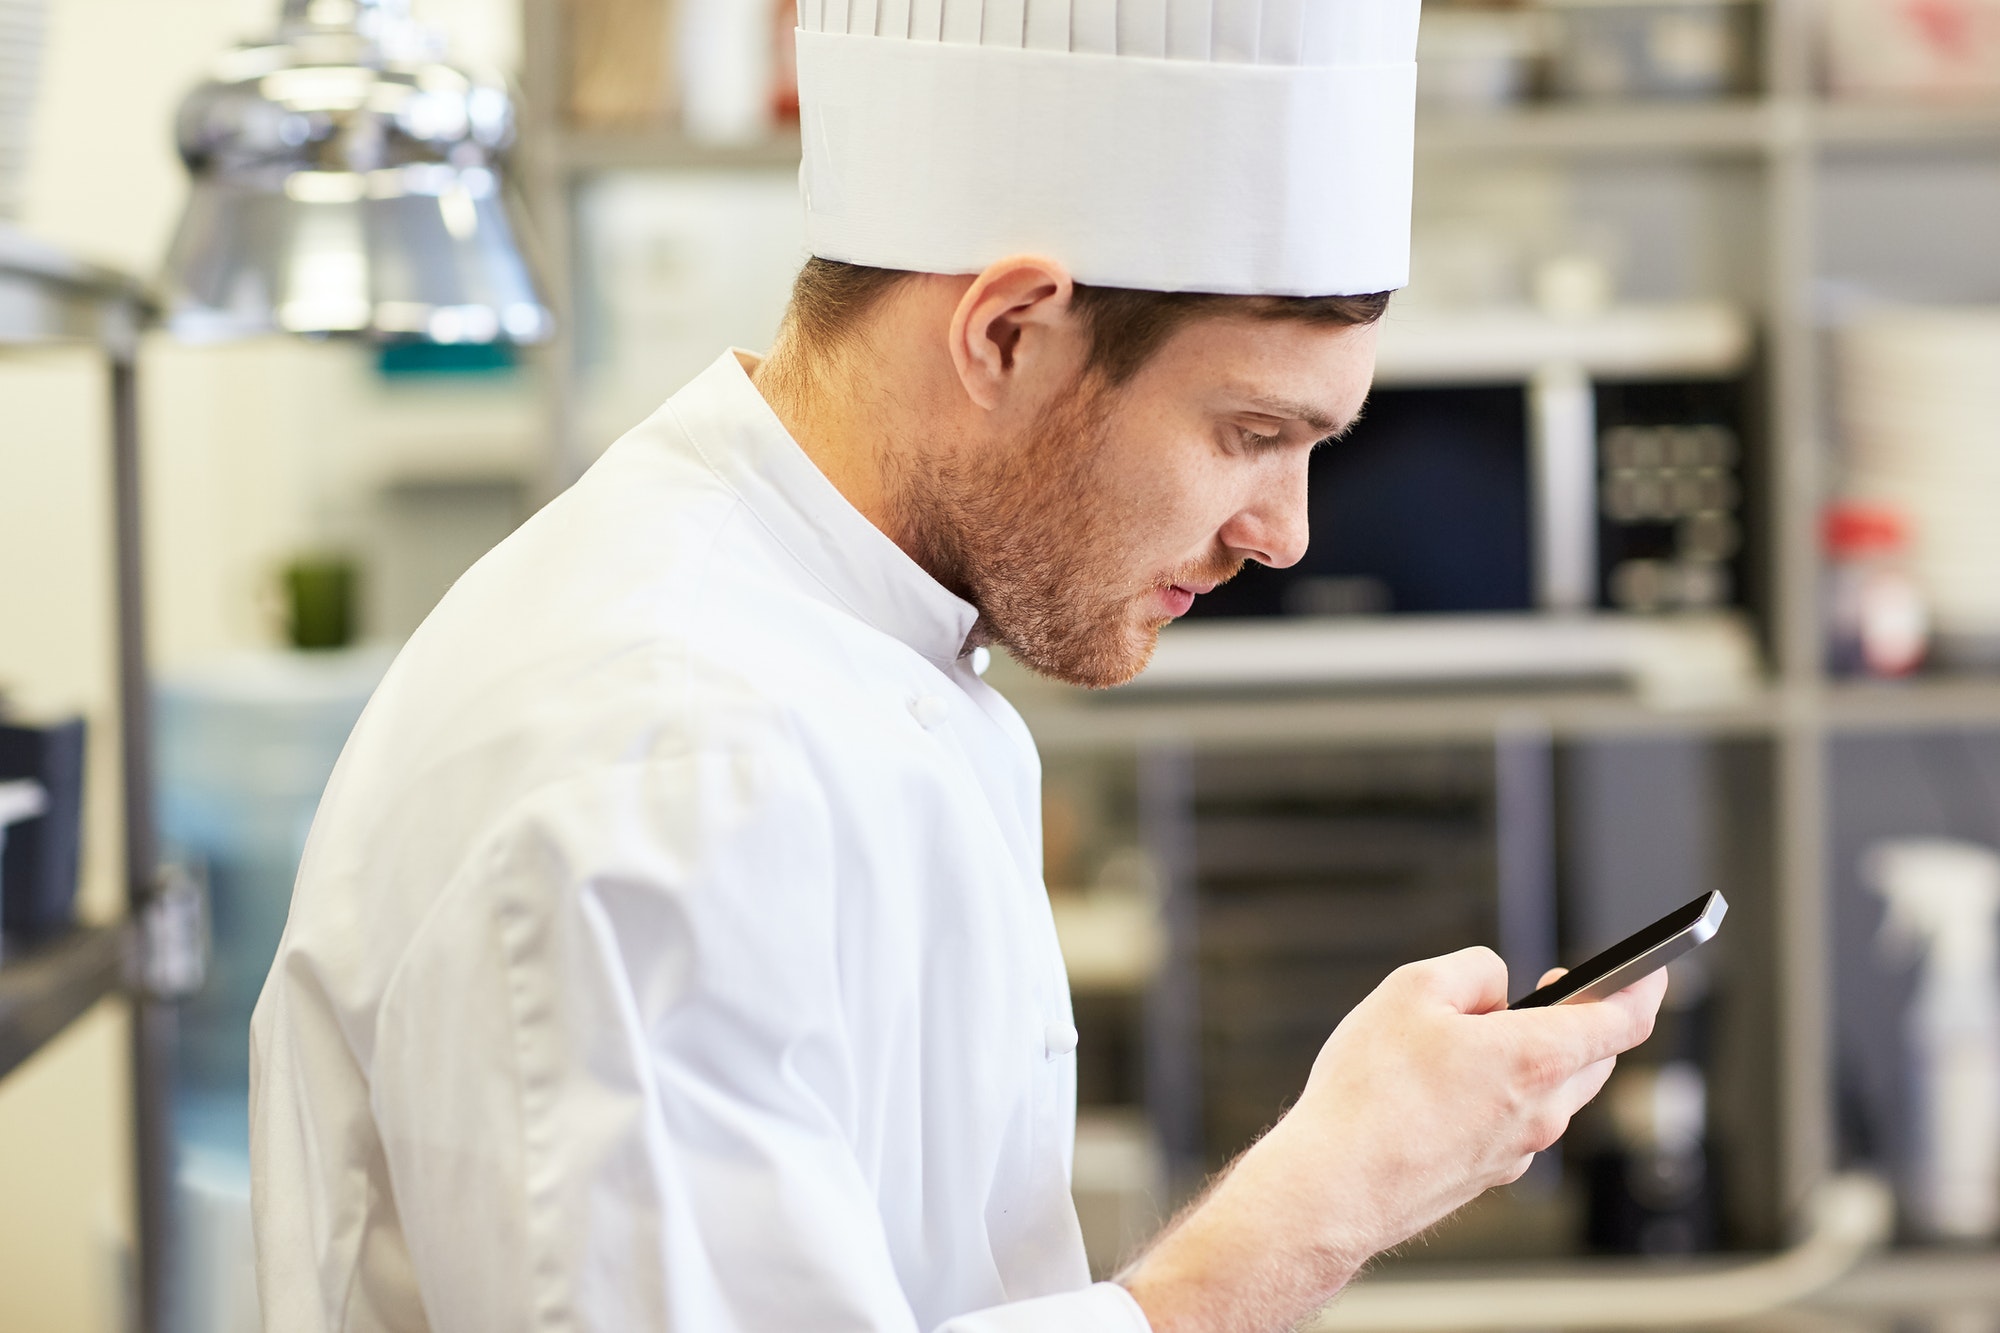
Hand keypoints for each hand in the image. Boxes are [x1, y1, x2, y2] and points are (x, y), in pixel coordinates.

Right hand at [1119, 948, 1666, 1332]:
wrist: (1335, 1187)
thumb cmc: (1369, 1092)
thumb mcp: (1412, 989)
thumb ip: (1471, 969)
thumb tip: (1497, 986)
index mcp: (1535, 1058)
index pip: (1621, 1020)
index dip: (1643, 985)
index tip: (1653, 966)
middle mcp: (1540, 1112)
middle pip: (1593, 1058)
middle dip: (1583, 1019)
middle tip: (1550, 989)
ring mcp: (1517, 1151)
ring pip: (1553, 1093)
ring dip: (1535, 1058)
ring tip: (1473, 1036)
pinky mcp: (1487, 1176)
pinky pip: (1515, 1123)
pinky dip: (1501, 1095)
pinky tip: (1445, 1086)